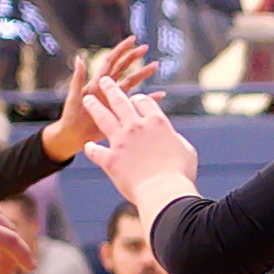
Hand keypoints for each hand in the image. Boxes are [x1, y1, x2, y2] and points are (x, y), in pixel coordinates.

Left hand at [47, 35, 150, 163]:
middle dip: (133, 57)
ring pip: (131, 82)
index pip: (111, 61)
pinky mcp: (119, 111)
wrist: (73, 135)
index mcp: (97, 82)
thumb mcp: (74, 96)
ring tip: (155, 65)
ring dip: (142, 74)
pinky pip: (136, 103)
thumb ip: (78, 78)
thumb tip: (79, 58)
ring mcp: (114, 99)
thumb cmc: (70, 116)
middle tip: (145, 48)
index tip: (132, 39)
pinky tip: (160, 95)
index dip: (121, 50)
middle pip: (123, 68)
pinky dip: (148, 99)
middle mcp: (107, 88)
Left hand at [81, 78, 201, 220]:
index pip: (144, 101)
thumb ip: (175, 140)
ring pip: (103, 118)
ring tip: (87, 99)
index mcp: (157, 122)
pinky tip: (87, 146)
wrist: (163, 191)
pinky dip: (91, 149)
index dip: (139, 99)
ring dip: (94, 107)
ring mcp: (121, 142)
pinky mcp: (110, 159)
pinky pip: (96, 151)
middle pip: (120, 102)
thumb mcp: (186, 150)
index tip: (135, 99)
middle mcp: (137, 127)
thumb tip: (172, 138)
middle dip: (111, 89)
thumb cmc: (180, 172)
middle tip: (104, 82)